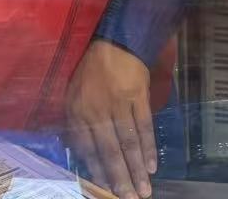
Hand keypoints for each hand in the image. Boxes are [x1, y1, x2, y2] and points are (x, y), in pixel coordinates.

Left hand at [66, 40, 155, 198]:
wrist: (116, 43)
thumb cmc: (92, 72)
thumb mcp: (74, 94)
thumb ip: (78, 123)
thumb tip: (82, 154)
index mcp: (78, 111)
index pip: (88, 149)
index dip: (98, 172)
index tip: (106, 191)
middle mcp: (97, 110)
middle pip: (110, 151)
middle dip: (120, 178)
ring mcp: (119, 104)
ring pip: (128, 143)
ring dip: (136, 169)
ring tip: (144, 190)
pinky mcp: (139, 97)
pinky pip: (144, 126)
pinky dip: (149, 147)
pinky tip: (152, 165)